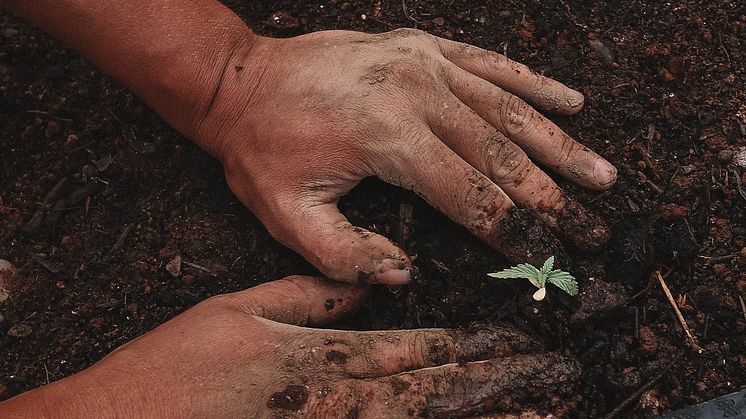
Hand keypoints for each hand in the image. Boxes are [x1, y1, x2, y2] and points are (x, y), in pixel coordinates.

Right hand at [1, 276, 578, 416]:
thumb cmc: (178, 367)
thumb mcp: (241, 311)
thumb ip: (310, 298)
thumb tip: (371, 284)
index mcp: (324, 361)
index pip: (420, 351)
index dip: (479, 348)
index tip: (527, 341)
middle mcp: (340, 404)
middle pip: (438, 395)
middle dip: (505, 383)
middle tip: (562, 375)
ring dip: (486, 414)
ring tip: (542, 405)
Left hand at [199, 29, 616, 283]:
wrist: (241, 81)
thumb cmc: (262, 149)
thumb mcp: (287, 216)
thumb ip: (345, 256)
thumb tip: (406, 275)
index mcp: (388, 138)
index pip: (470, 195)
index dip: (514, 232)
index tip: (550, 257)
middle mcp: (417, 93)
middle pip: (503, 154)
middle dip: (551, 198)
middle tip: (593, 229)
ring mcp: (423, 62)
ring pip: (509, 108)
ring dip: (559, 145)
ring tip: (601, 174)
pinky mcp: (422, 46)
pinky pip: (490, 64)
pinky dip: (533, 84)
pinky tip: (572, 101)